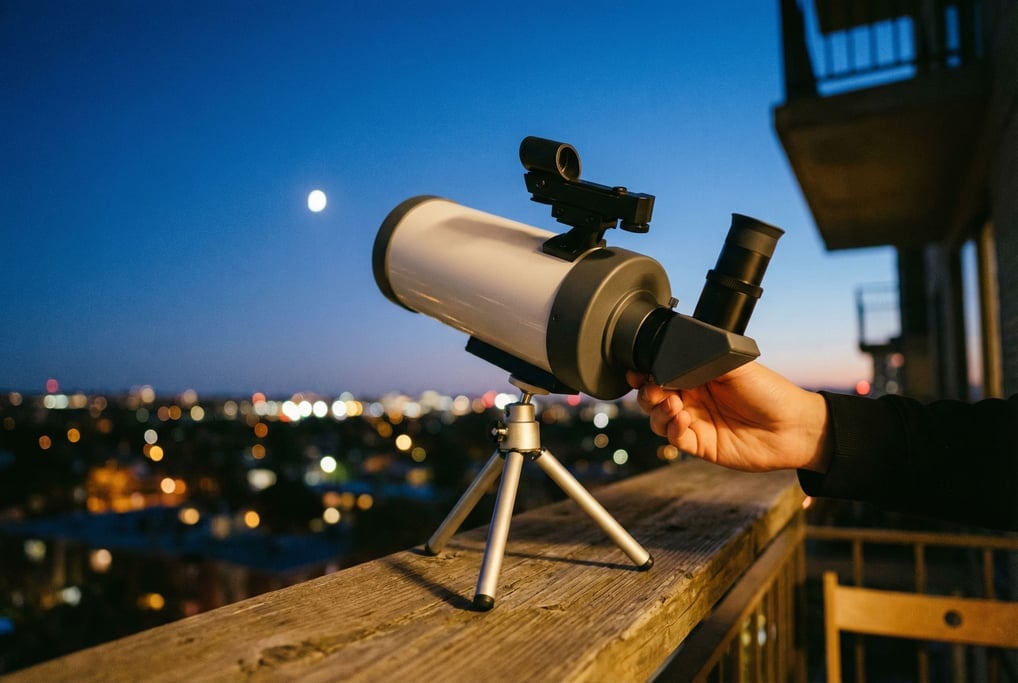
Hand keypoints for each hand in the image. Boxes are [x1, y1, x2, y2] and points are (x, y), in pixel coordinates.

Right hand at [626, 362, 831, 472]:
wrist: (793, 426)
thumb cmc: (770, 392)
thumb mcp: (734, 364)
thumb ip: (701, 358)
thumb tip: (671, 356)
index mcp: (697, 375)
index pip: (662, 372)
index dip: (647, 372)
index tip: (639, 371)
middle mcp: (693, 398)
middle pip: (652, 396)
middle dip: (646, 392)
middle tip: (655, 389)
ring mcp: (695, 422)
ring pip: (657, 418)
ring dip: (657, 411)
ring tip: (673, 405)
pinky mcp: (700, 445)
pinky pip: (674, 439)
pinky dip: (672, 429)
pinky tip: (683, 420)